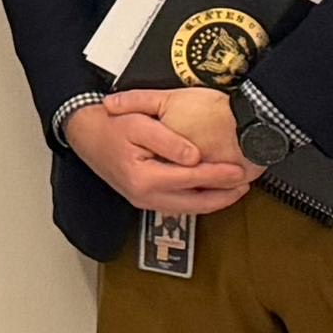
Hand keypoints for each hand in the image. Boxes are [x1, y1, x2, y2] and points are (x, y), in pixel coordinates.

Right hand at [65, 95, 255, 219]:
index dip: (219, 175)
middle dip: (223, 197)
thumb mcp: (138, 123)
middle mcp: (145, 196)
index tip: (240, 170)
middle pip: (194, 204)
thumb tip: (195, 157)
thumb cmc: (110, 125)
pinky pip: (178, 204)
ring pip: (188, 208)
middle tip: (246, 185)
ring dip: (213, 201)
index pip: (192, 179)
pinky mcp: (145, 198)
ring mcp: (144, 201)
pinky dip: (198, 199)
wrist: (85, 134)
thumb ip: (168, 141)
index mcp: (144, 178)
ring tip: (235, 189)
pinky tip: (210, 190)